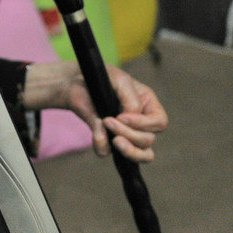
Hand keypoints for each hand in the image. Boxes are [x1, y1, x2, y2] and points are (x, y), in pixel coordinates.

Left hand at [23, 61, 167, 162]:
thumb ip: (129, 100)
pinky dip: (104, 147)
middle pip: (148, 139)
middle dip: (129, 133)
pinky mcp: (107, 140)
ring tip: (115, 140)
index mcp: (147, 104)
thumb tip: (126, 122)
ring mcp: (125, 134)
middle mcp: (141, 122)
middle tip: (107, 121)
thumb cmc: (99, 78)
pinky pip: (110, 153)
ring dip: (128, 150)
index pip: (159, 122)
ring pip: (141, 154)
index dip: (144, 124)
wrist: (73, 83)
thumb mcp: (119, 80)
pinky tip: (97, 137)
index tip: (121, 116)